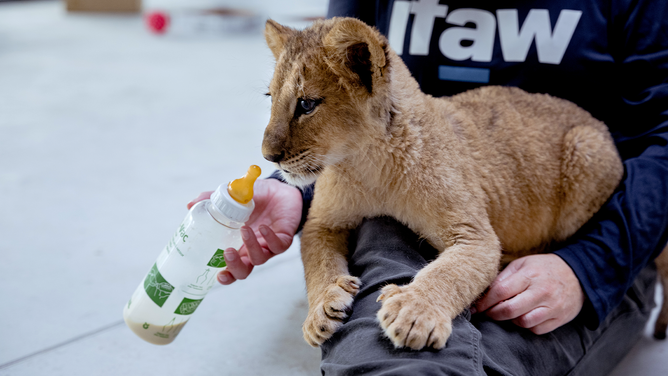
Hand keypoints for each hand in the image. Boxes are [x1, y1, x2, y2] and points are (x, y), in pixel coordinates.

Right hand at [187, 179, 302, 284]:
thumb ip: (212, 201)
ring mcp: (268, 246)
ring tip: (244, 229)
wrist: (280, 189)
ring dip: (251, 247)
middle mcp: (252, 250)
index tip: (218, 275)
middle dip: (235, 267)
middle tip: (228, 252)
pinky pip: (278, 245)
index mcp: (238, 246)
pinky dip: (270, 238)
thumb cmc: (255, 198)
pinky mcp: (284, 238)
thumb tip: (190, 205)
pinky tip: (263, 228)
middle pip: (243, 271)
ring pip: (260, 259)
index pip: (230, 268)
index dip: (225, 276)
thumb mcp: (232, 197)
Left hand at [472, 254, 584, 334]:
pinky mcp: (560, 318)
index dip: (485, 302)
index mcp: (529, 275)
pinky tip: (523, 317)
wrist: (578, 274)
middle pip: (509, 310)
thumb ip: (503, 277)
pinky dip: (526, 326)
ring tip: (506, 313)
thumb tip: (483, 293)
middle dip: (493, 314)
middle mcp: (541, 291)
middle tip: (487, 313)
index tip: (476, 307)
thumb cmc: (543, 268)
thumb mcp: (522, 264)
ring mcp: (552, 306)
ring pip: (523, 322)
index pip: (500, 291)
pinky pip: (537, 329)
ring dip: (510, 321)